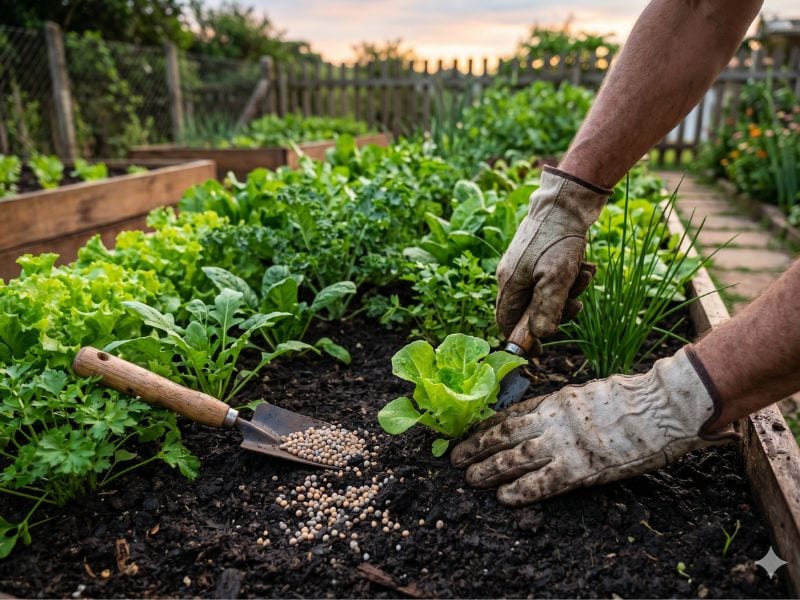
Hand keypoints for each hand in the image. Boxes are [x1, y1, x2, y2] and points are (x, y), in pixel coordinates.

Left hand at [451, 348, 735, 505]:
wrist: (661, 407)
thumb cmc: (633, 400)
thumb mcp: (589, 393)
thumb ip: (564, 406)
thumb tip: (547, 415)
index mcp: (556, 401)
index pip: (512, 414)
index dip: (487, 426)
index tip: (469, 433)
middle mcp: (553, 420)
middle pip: (504, 434)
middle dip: (477, 446)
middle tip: (455, 458)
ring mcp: (564, 444)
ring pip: (514, 457)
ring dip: (488, 468)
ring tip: (469, 477)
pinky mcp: (579, 468)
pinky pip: (541, 482)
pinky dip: (520, 490)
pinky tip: (503, 498)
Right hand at [496, 166, 609, 341]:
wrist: (567, 201)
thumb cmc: (558, 239)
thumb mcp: (555, 279)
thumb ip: (546, 310)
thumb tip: (539, 336)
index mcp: (509, 283)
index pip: (506, 323)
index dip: (522, 338)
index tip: (542, 348)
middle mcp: (513, 276)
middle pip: (530, 312)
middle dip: (556, 310)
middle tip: (574, 303)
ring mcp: (526, 266)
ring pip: (546, 295)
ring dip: (569, 292)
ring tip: (583, 274)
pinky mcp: (540, 257)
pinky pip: (554, 279)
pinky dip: (570, 277)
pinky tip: (583, 265)